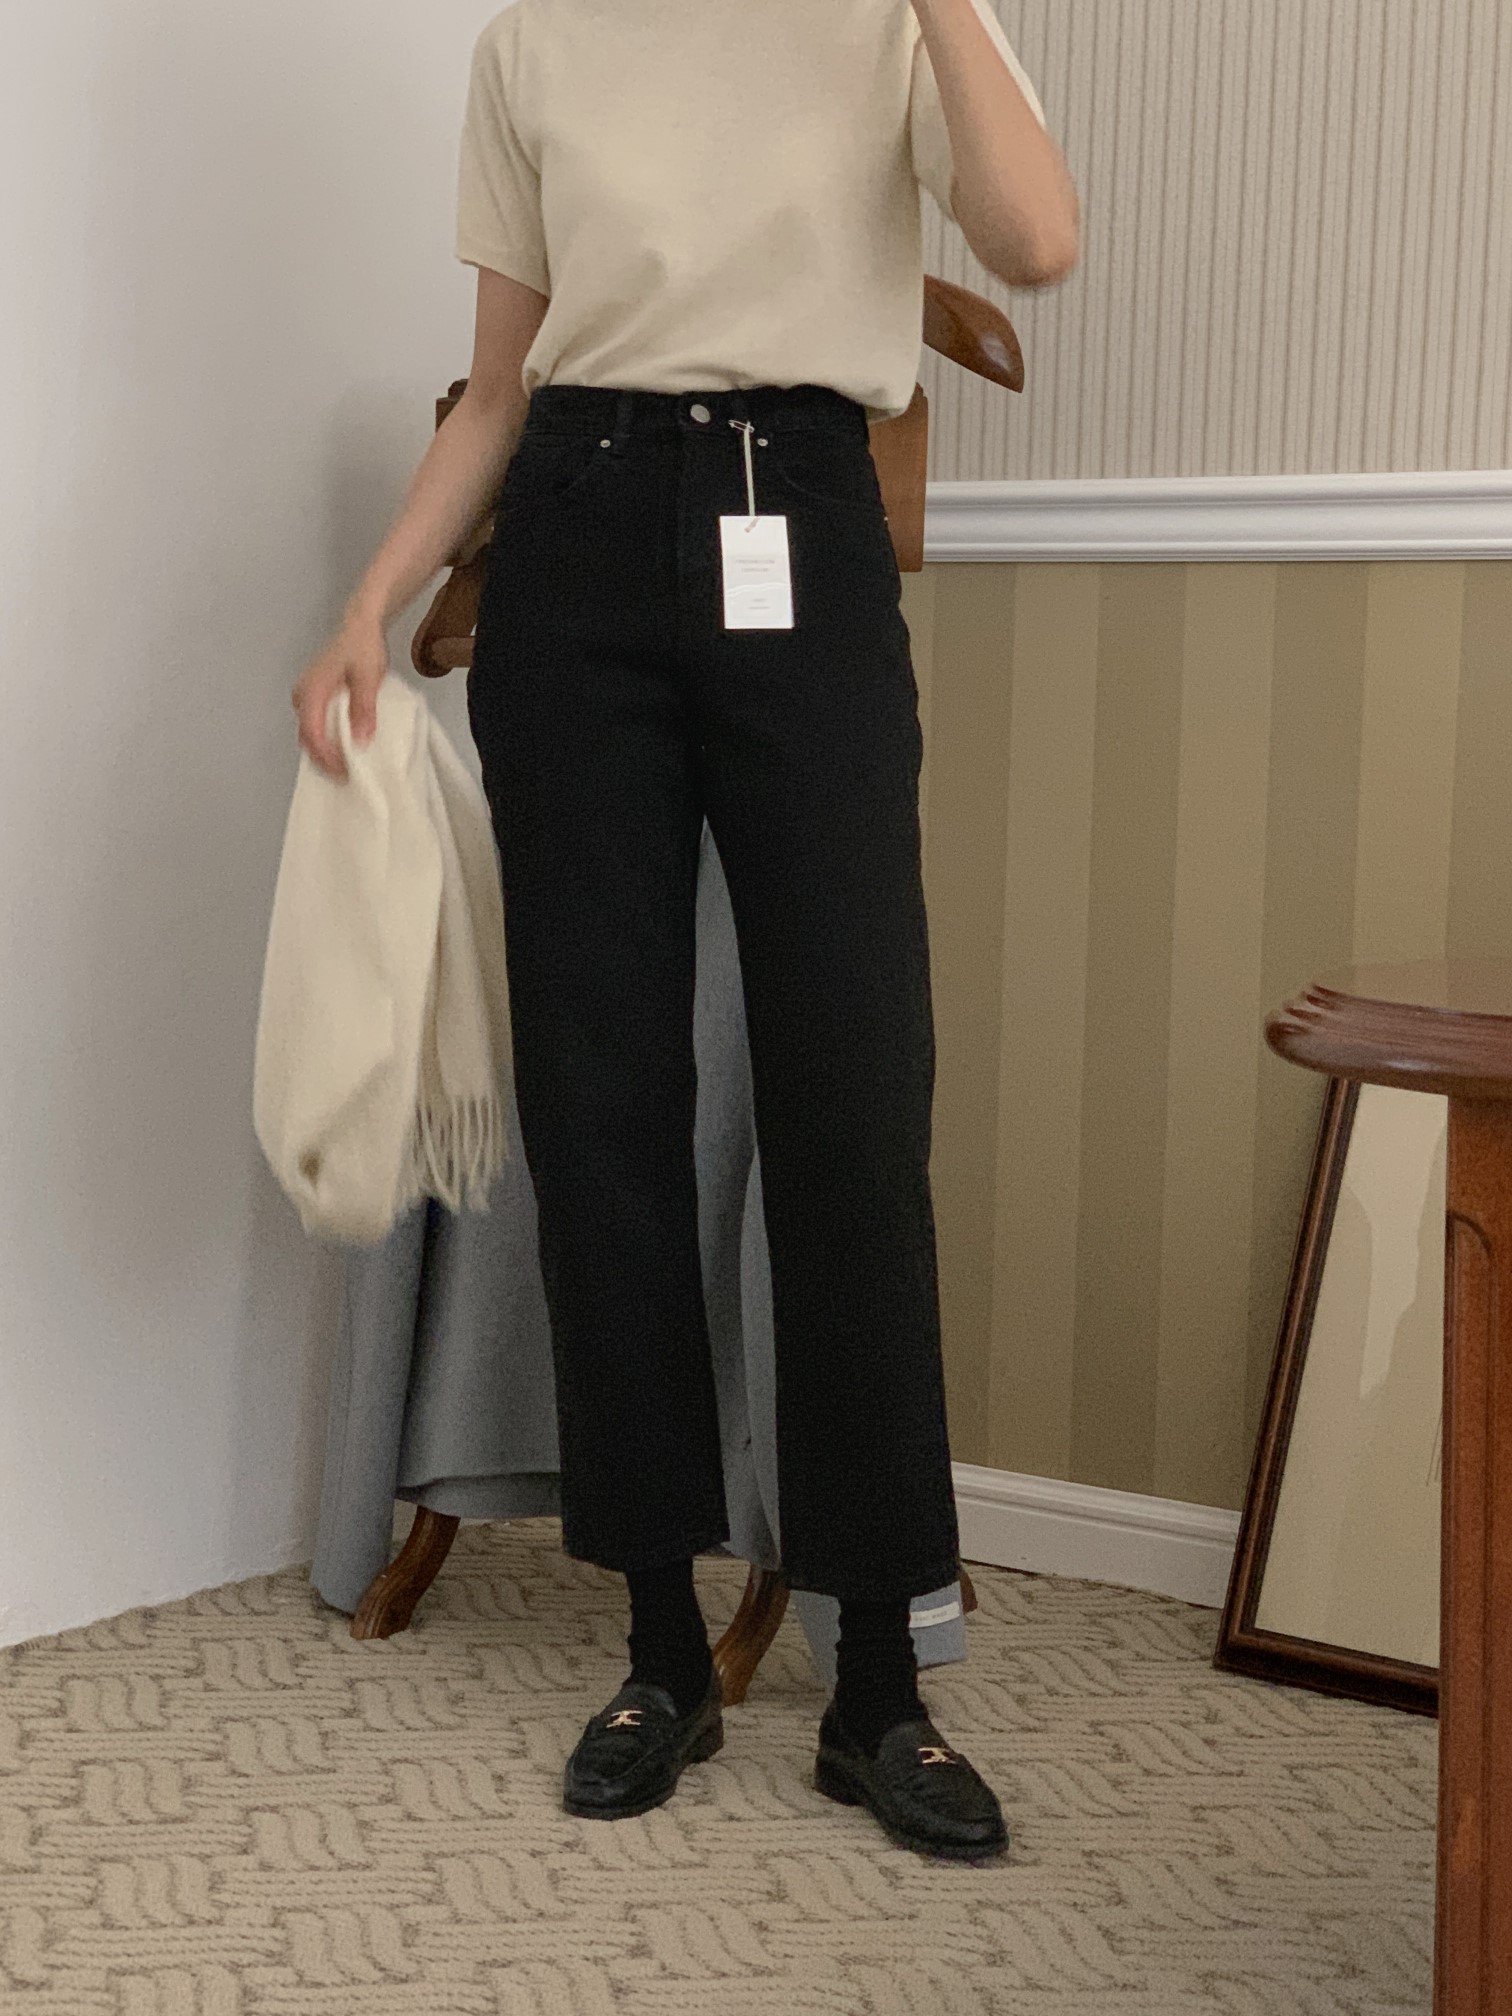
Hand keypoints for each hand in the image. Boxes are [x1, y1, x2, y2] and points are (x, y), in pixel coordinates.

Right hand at [292, 612, 388, 780]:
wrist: (360, 628)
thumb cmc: (364, 649)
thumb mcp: (369, 678)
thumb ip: (363, 708)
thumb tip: (360, 739)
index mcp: (311, 691)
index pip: (312, 734)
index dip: (327, 757)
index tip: (345, 772)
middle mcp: (302, 696)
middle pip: (307, 738)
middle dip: (324, 760)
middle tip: (346, 777)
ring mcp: (305, 697)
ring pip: (309, 734)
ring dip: (324, 753)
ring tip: (346, 768)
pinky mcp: (313, 698)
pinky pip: (315, 726)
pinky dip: (326, 741)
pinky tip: (342, 750)